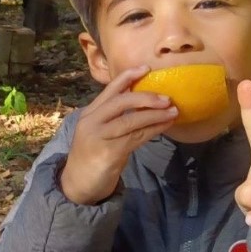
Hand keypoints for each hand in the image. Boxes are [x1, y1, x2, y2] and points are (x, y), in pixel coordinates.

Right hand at [60, 66, 178, 204]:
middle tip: (167, 98)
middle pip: (121, 102)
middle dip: (146, 97)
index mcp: (89, 114)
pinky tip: (165, 126)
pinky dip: (154, 130)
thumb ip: (113, 118)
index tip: (146, 68)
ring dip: (155, 115)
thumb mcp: (99, 132)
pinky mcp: (109, 152)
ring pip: (131, 120)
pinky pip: (136, 137)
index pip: (109, 90)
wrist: (77, 184)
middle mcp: (92, 122)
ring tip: (173, 111)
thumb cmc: (92, 156)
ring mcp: (99, 137)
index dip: (128, 77)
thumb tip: (142, 104)